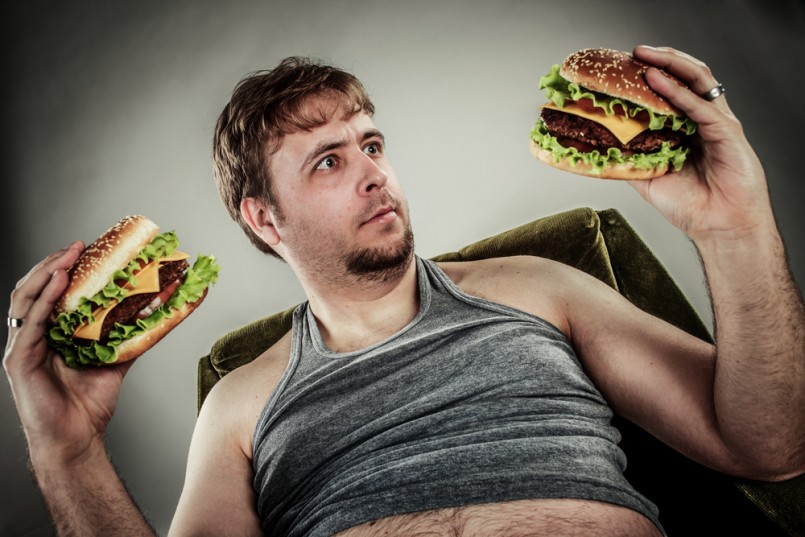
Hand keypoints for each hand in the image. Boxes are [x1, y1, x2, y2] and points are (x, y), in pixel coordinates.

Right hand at [4, 241, 134, 464]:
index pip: (53, 290)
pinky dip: (43, 302)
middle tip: (79, 244)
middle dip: (55, 262)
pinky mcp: (19, 361)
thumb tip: (165, 310)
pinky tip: (58, 285)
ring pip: (26, 299)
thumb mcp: (118, 358)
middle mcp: (33, 334)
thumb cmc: (90, 401)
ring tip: (67, 256)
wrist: (78, 438)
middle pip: (36, 288)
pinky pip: (29, 324)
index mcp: (51, 331)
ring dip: (47, 274)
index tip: (88, 246)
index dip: (66, 266)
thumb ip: (135, 333)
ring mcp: (23, 346)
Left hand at [629, 45, 771, 242]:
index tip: (623, 68)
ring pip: (696, 81)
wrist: (718, 227)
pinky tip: (658, 82)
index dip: (649, 76)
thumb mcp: (648, 179)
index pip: (670, 91)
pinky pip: (701, 107)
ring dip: (670, 65)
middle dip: (660, 60)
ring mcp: (717, 123)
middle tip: (633, 53)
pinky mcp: (727, 132)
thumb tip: (597, 152)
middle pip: (684, 78)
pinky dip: (678, 93)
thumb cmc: (692, 206)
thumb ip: (629, 161)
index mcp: (687, 127)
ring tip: (645, 57)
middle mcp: (703, 120)